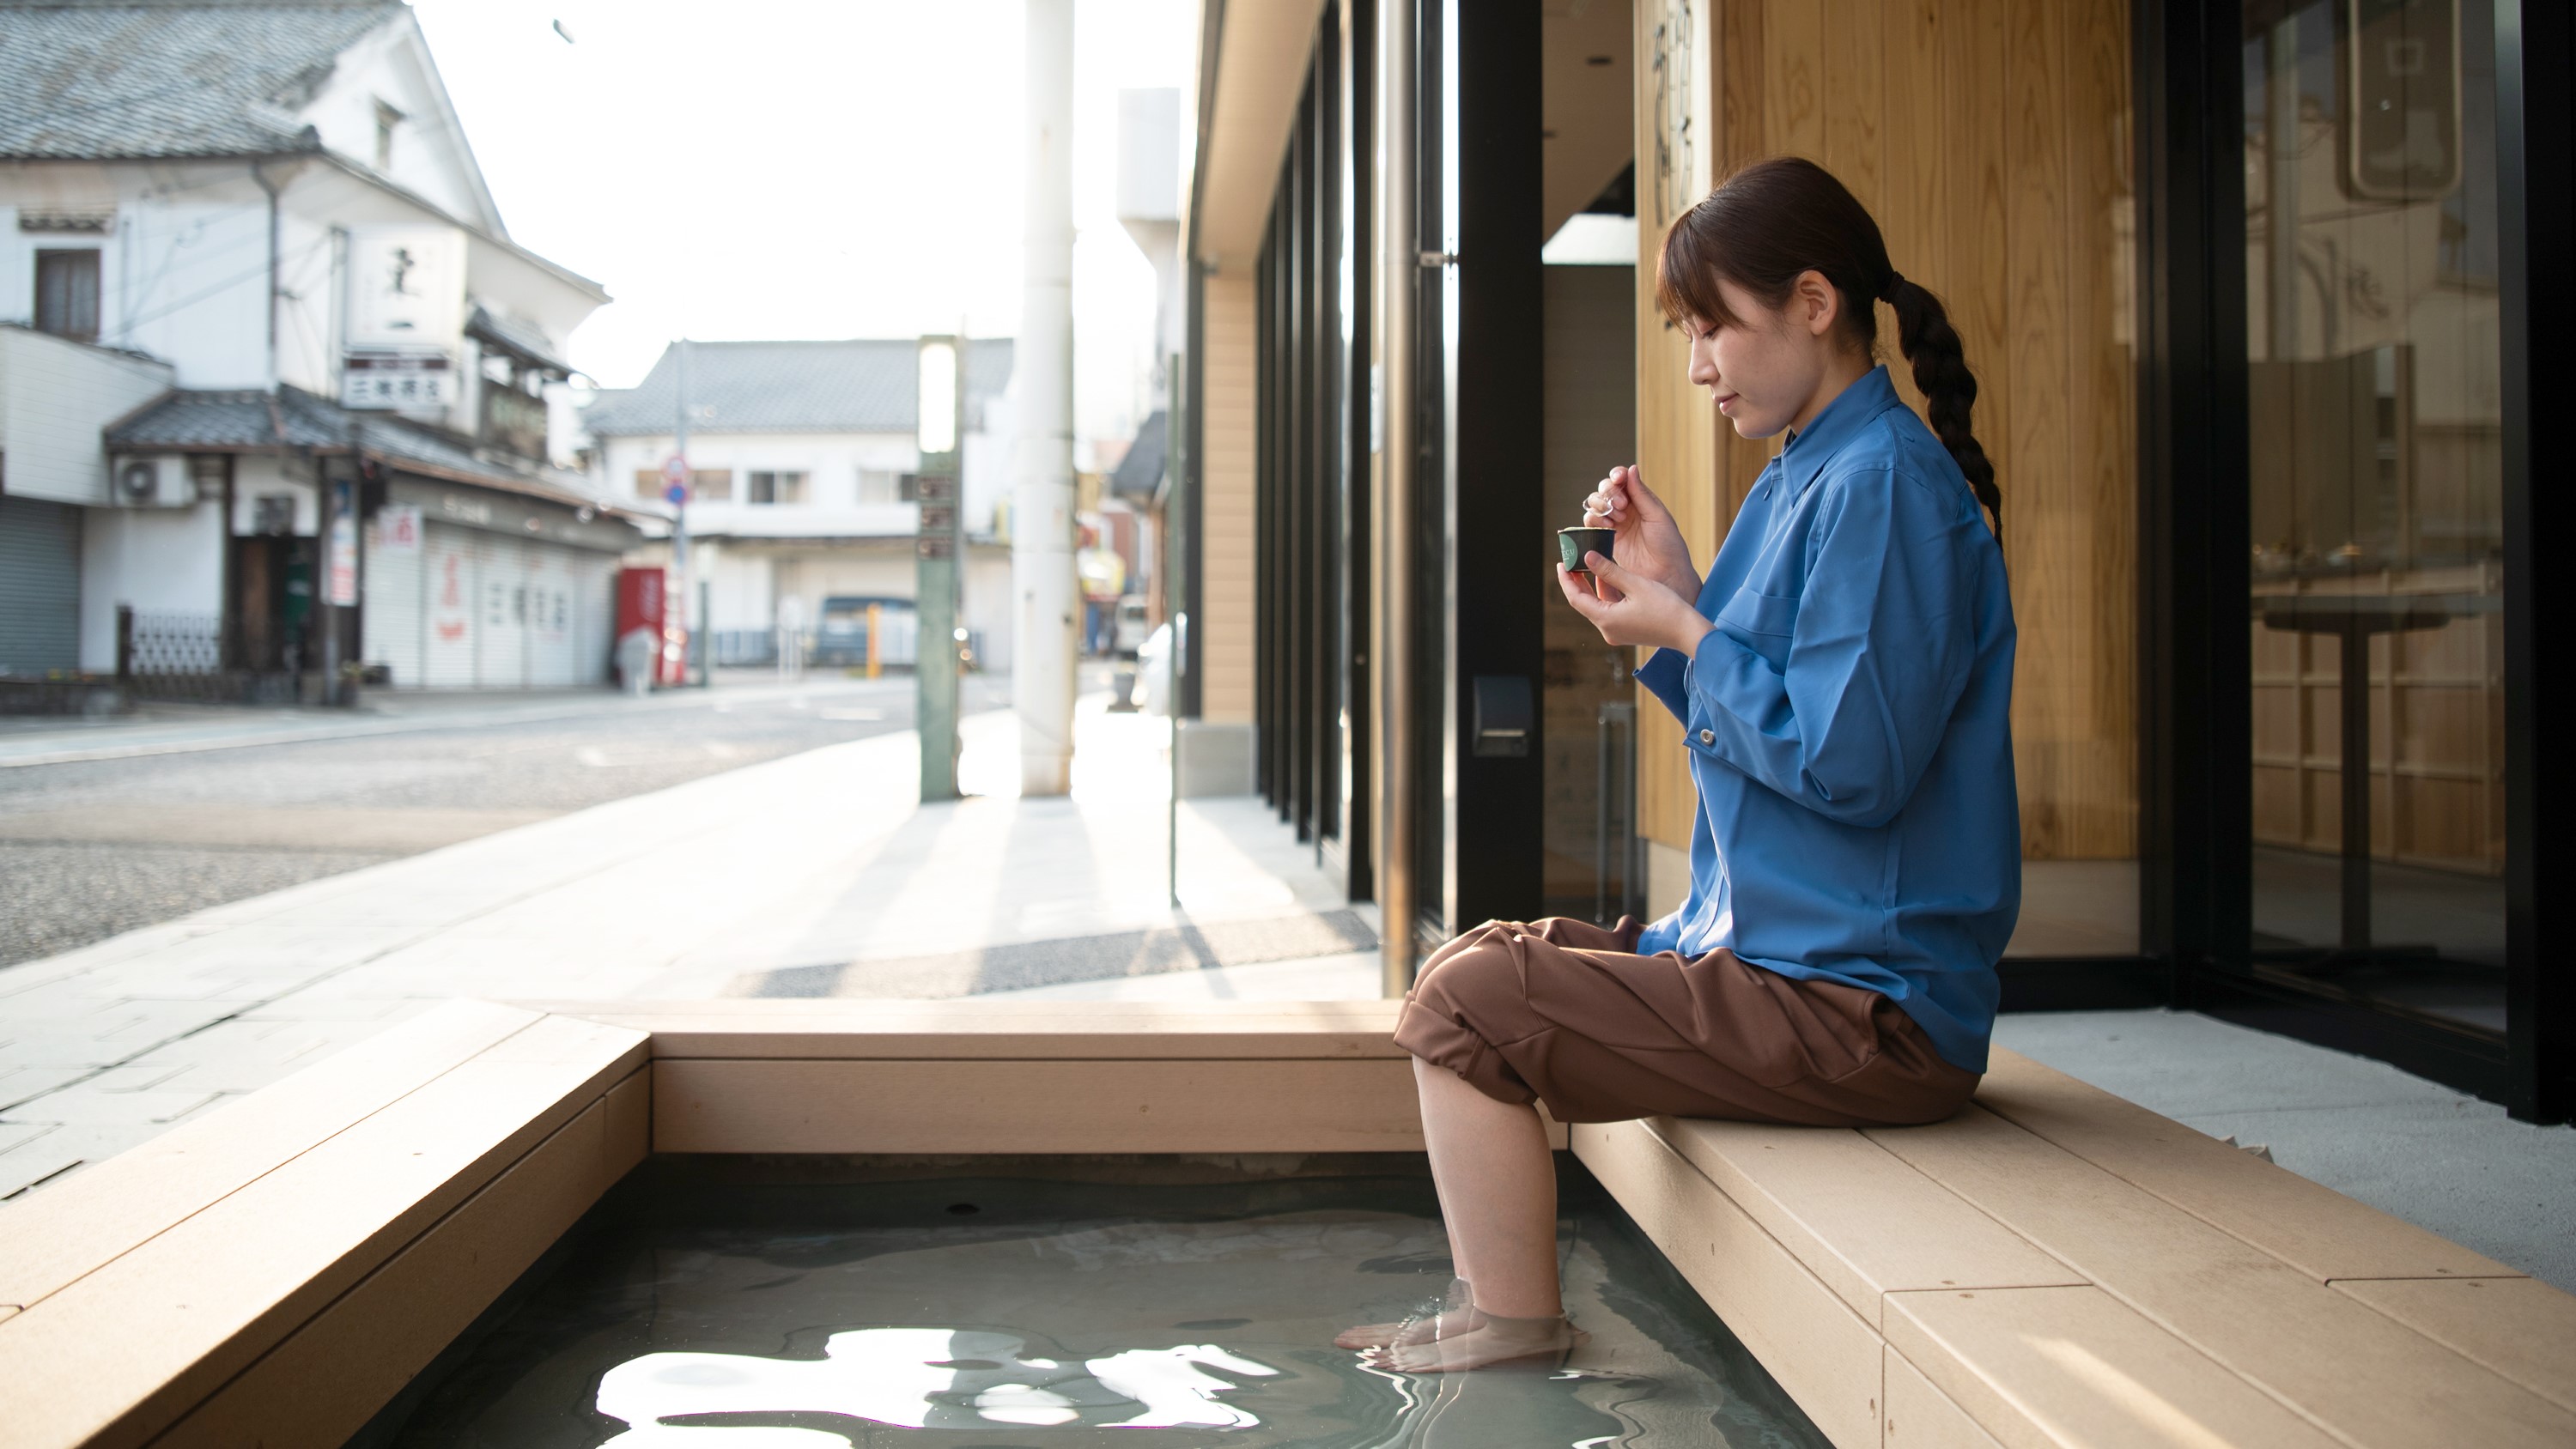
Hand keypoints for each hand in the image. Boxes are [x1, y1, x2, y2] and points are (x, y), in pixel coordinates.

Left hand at [1558, 553, 1715, 654]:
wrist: (1688, 632)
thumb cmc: (1666, 608)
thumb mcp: (1635, 584)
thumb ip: (1609, 570)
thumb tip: (1588, 557)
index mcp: (1606, 620)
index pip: (1576, 598)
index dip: (1566, 580)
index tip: (1561, 564)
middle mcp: (1608, 629)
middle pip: (1584, 603)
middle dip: (1578, 582)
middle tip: (1572, 561)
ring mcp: (1617, 632)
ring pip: (1598, 605)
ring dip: (1595, 586)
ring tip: (1592, 563)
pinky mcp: (1626, 630)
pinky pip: (1610, 610)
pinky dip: (1608, 594)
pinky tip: (1610, 577)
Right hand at [1582, 465, 1700, 601]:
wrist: (1665, 574)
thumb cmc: (1668, 545)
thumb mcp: (1657, 515)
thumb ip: (1641, 493)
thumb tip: (1631, 468)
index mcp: (1640, 500)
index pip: (1622, 480)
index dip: (1617, 476)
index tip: (1618, 479)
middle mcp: (1626, 509)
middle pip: (1605, 490)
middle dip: (1609, 493)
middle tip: (1621, 505)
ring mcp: (1614, 524)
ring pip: (1595, 505)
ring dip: (1601, 506)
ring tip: (1617, 518)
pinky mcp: (1606, 539)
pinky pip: (1591, 523)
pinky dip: (1594, 520)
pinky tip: (1608, 526)